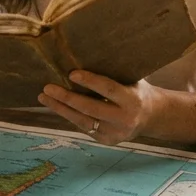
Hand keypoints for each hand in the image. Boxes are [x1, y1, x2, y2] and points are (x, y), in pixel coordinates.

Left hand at [39, 71, 158, 145]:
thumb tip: (84, 54)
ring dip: (60, 109)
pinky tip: (56, 106)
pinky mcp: (106, 141)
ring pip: (82, 121)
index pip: (108, 89)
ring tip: (44, 97)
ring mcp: (115, 133)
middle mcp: (124, 119)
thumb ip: (113, 73)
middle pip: (90, 108)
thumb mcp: (132, 79)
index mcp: (132, 100)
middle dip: (67, 98)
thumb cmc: (137, 90)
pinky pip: (83, 127)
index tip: (71, 74)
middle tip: (47, 87)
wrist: (152, 117)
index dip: (90, 82)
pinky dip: (68, 116)